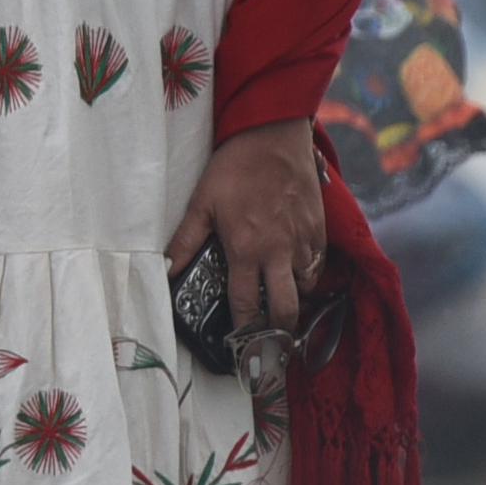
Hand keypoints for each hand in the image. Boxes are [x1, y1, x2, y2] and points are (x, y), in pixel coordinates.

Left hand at [170, 121, 329, 336]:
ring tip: (280, 306)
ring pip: (306, 287)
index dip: (244, 330)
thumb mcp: (201, 203)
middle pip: (286, 308)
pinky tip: (295, 274)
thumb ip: (185, 241)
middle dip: (279, 331)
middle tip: (271, 342)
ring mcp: (303, 241)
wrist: (273, 136)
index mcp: (247, 250)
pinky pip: (319, 264)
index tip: (241, 348)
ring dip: (294, 300)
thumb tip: (165, 270)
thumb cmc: (234, 168)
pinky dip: (309, 275)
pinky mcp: (320, 228)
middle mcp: (279, 252)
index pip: (245, 305)